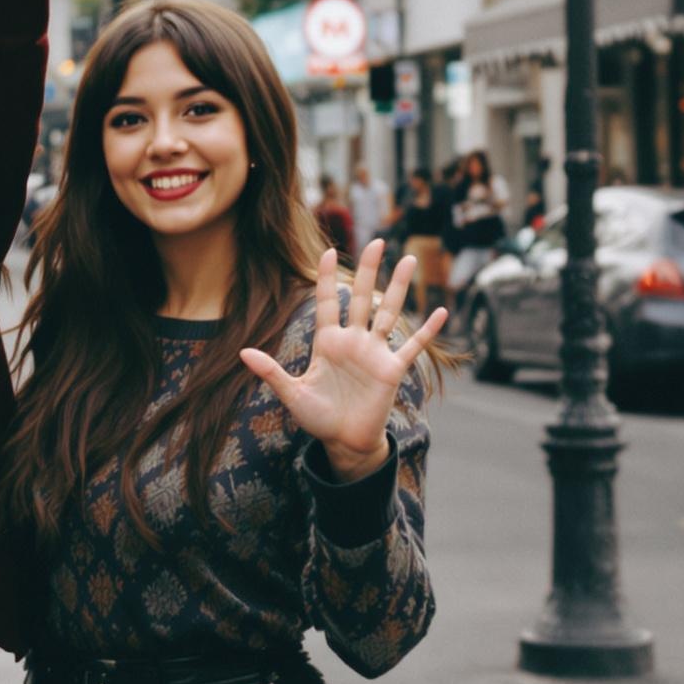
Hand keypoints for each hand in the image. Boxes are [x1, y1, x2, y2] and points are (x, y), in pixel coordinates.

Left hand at [239, 240, 447, 480]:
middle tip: (376, 241)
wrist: (344, 442)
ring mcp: (374, 353)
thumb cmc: (318, 417)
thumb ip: (271, 371)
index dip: (327, 278)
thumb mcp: (292, 393)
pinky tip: (441, 312)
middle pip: (361, 298)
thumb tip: (242, 353)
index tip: (326, 250)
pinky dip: (428, 331)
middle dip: (368, 270)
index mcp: (327, 342)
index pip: (327, 303)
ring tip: (409, 259)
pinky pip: (413, 347)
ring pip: (389, 313)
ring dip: (399, 287)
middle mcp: (353, 341)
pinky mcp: (392, 370)